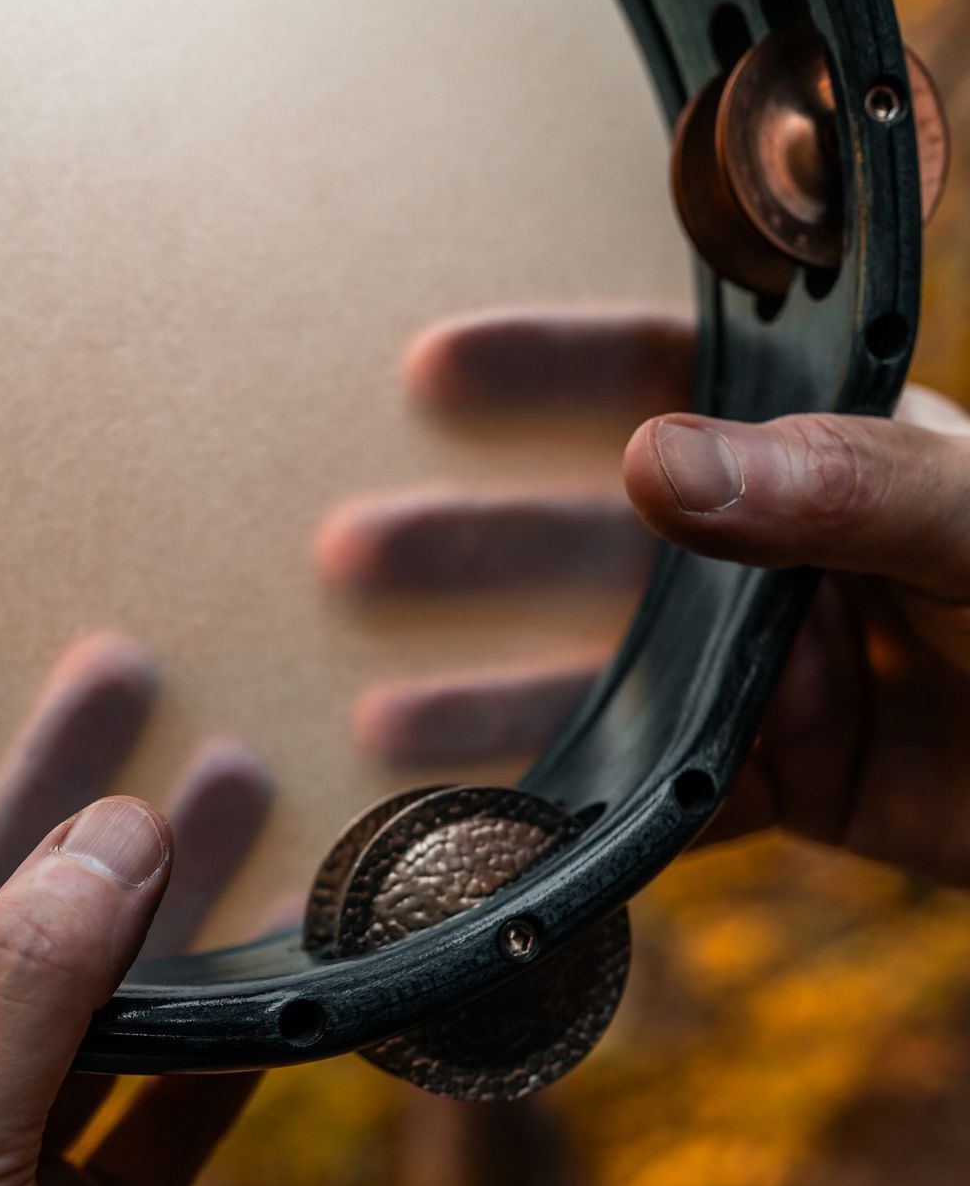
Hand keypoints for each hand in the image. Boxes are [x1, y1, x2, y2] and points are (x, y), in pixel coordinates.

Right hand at [320, 307, 969, 887]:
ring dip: (488, 693)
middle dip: (470, 546)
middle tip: (350, 550)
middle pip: (592, 543)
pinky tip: (474, 816)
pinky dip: (562, 814)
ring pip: (597, 678)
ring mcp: (755, 677)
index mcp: (821, 462)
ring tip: (374, 712)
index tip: (432, 369)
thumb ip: (834, 487)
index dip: (547, 371)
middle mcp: (767, 560)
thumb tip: (649, 459)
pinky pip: (644, 800)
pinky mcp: (764, 788)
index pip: (666, 385)